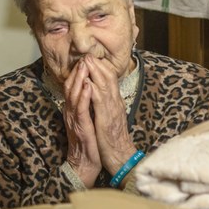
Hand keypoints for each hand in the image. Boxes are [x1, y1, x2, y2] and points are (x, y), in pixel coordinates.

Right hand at [63, 59, 101, 186]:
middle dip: (77, 71)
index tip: (84, 59)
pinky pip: (81, 109)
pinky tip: (87, 86)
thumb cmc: (88, 142)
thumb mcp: (85, 121)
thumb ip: (84, 107)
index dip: (77, 73)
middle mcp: (71, 113)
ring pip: (73, 96)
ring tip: (84, 66)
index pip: (72, 87)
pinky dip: (84, 96)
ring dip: (78, 79)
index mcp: (73, 110)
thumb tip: (88, 91)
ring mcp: (74, 120)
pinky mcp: (81, 127)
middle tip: (83, 56)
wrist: (85, 164)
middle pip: (70, 88)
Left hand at [83, 55, 136, 175]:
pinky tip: (88, 82)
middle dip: (98, 64)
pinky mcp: (105, 120)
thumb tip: (100, 94)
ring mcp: (111, 111)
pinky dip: (94, 90)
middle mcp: (115, 103)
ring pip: (105, 86)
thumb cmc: (113, 139)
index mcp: (115, 102)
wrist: (121, 157)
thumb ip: (107, 105)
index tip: (93, 56)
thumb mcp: (111, 118)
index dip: (102, 67)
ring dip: (95, 72)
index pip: (111, 79)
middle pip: (109, 78)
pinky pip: (99, 102)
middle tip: (89, 52)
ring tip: (87, 60)